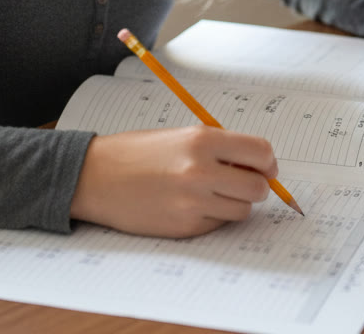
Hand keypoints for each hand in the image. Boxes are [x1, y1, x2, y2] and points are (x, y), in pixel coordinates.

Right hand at [70, 126, 275, 237]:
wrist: (95, 177)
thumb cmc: (137, 153)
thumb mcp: (182, 136)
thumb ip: (220, 148)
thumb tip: (260, 166)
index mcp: (203, 140)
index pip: (261, 153)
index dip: (268, 163)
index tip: (265, 167)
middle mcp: (201, 171)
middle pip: (258, 188)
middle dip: (255, 186)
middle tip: (241, 183)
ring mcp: (193, 203)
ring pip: (242, 210)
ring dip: (234, 203)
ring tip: (211, 193)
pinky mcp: (184, 227)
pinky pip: (218, 225)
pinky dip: (213, 216)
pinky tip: (191, 205)